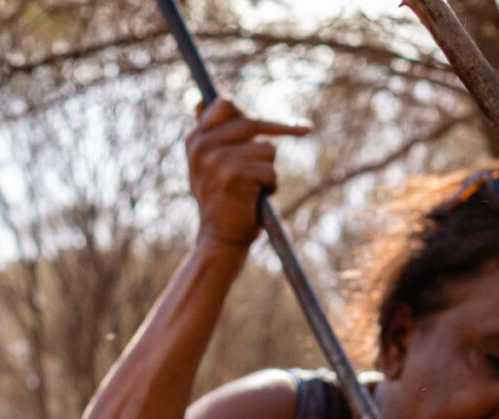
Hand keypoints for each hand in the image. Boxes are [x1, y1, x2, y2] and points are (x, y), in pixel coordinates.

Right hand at [186, 99, 310, 249]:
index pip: (224, 105)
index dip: (250, 111)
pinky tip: (256, 198)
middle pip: (251, 123)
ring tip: (254, 187)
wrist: (219, 238)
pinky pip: (269, 170)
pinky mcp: (234, 176)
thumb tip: (202, 100)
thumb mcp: (207, 163)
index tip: (271, 114)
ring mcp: (216, 161)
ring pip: (266, 149)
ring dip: (268, 169)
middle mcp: (201, 147)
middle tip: (304, 130)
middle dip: (281, 129)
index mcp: (194, 141)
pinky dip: (270, 186)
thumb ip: (210, 133)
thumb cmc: (220, 200)